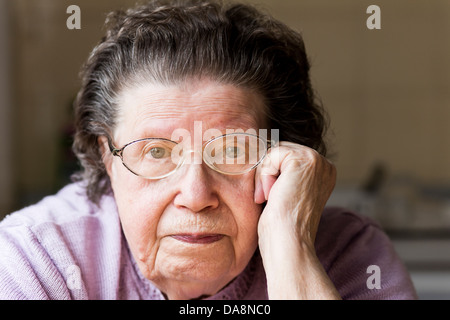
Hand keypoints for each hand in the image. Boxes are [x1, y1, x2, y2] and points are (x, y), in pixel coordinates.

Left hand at [254, 142, 339, 298]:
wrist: (288, 243)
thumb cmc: (280, 227)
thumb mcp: (284, 194)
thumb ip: (281, 174)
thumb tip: (261, 153)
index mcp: (322, 173)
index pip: (284, 157)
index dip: (270, 174)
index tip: (273, 198)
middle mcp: (324, 165)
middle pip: (279, 151)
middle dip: (266, 174)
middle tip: (269, 198)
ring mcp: (317, 161)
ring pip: (274, 152)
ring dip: (264, 176)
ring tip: (271, 198)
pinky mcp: (304, 160)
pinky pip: (272, 154)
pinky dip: (264, 175)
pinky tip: (272, 194)